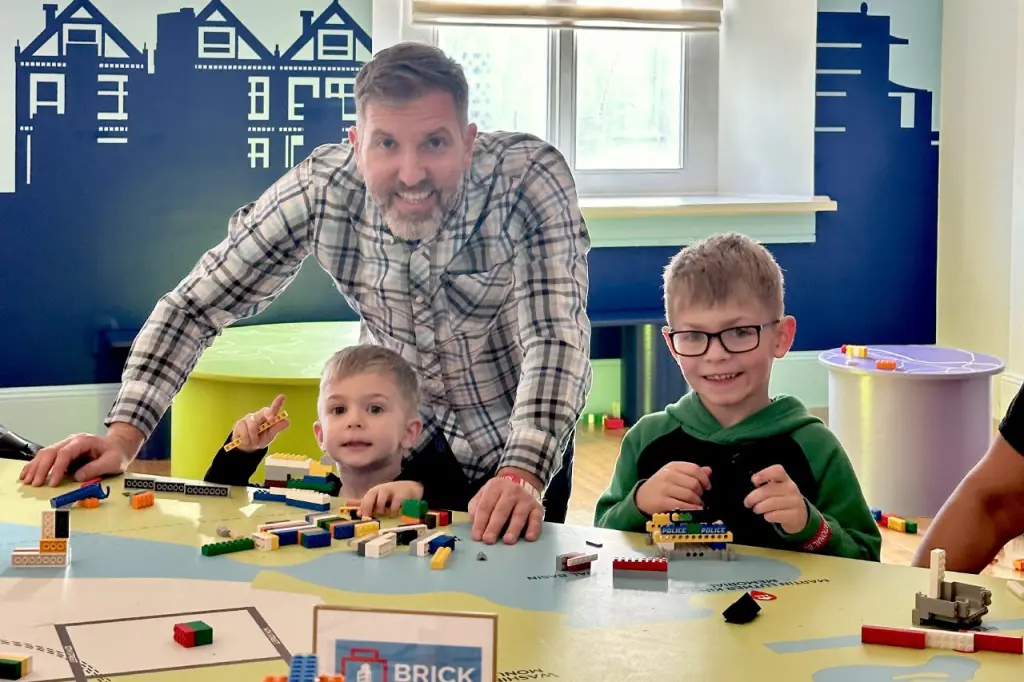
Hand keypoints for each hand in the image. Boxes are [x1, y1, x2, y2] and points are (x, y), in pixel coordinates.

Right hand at [20, 422, 142, 486]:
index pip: (65, 453)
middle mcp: (72, 441)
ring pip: (45, 453)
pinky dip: (36, 465)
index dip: (57, 468)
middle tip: (36, 484)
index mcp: (84, 441)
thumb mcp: (112, 462)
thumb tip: (78, 477)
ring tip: (27, 481)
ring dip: (35, 467)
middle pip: (51, 452)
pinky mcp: (63, 451)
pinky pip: (46, 456)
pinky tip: (27, 473)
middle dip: (42, 468)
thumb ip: (96, 468)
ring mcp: (66, 445)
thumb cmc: (116, 454)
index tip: (53, 482)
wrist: (118, 446)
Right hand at [232, 394, 288, 451]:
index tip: (282, 396)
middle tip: (271, 420)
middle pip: (263, 412)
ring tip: (254, 443)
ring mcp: (249, 417)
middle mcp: (259, 414)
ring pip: (253, 425)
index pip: (273, 408)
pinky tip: (247, 441)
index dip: (277, 403)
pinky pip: (244, 431)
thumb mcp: (270, 436)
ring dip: (254, 437)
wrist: (247, 447)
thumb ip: (277, 428)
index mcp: (269, 417)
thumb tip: (287, 421)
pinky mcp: (240, 422)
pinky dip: (247, 439)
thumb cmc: (261, 439)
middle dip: (267, 417)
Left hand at [358, 481, 423, 517]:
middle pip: (369, 499)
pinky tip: (396, 512)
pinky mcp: (400, 496)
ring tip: (387, 513)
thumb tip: (358, 513)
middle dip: (367, 510)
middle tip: (370, 519)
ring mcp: (391, 491)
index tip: (362, 518)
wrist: (411, 488)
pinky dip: (393, 513)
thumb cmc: (393, 495)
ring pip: (380, 505)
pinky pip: (393, 508)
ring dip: (382, 512)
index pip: (364, 500)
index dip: (362, 510)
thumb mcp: (380, 498)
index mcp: (374, 491)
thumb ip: (369, 505)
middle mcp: (380, 490)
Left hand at [468, 467, 543, 543]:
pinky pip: (536, 519)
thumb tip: (476, 525)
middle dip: (494, 526)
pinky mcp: (537, 508)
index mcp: (495, 487)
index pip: (485, 506)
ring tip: (508, 540)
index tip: (477, 536)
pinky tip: (529, 537)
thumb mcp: (483, 496)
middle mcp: (512, 490)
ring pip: (519, 514)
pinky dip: (534, 528)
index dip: (480, 522)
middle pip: (501, 510)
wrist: (520, 485)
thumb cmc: (497, 497)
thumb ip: (476, 508)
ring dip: (513, 528)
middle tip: (489, 540)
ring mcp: (526, 499)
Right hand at [634, 462, 711, 514]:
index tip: (707, 487)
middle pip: (694, 483)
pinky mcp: (662, 501)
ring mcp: (664, 488)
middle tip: (699, 497)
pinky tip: (695, 510)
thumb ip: (691, 472)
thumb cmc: (660, 486)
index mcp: (672, 466)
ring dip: (697, 502)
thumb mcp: (674, 475)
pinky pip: (683, 505)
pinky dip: (692, 509)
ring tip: (696, 505)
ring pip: (690, 495)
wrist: (641, 498)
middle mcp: (668, 475)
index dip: (704, 479)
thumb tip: (709, 470)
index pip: (694, 469)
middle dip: (700, 493)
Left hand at [743, 464, 807, 533]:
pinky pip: (774, 515)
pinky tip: (767, 516)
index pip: (777, 471)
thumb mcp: (777, 488)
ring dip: (758, 508)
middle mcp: (791, 488)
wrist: (800, 515)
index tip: (754, 481)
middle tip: (748, 503)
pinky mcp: (794, 515)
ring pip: (769, 504)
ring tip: (757, 509)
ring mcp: (794, 502)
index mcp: (785, 479)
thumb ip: (766, 484)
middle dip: (753, 498)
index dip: (764, 474)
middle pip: (767, 490)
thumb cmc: (782, 498)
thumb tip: (754, 482)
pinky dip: (767, 516)